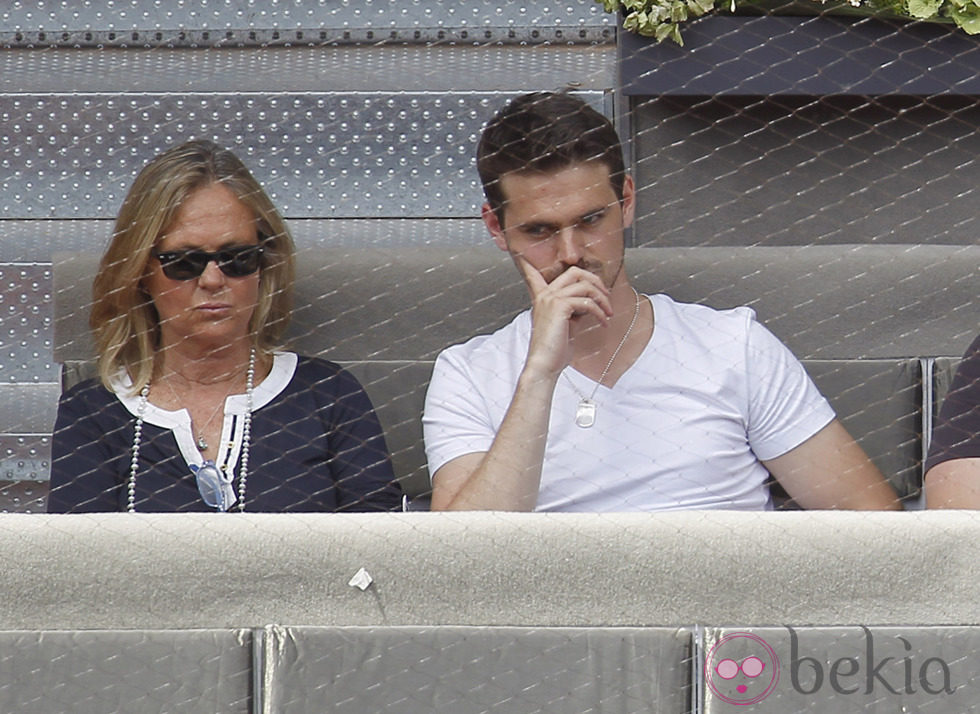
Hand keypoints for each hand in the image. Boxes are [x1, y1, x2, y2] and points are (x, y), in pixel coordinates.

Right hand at [516, 256, 612, 377]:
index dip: (529, 265)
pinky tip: (603, 322)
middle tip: (606, 296)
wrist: (544, 365)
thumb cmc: (554, 350)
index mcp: (542, 298)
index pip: (533, 275)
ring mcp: (551, 299)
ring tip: (608, 313)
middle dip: (595, 281)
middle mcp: (545, 295)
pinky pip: (587, 302)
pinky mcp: (559, 307)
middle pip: (575, 271)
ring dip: (602, 299)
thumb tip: (588, 305)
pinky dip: (600, 313)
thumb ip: (572, 310)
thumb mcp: (564, 325)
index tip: (523, 257)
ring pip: (585, 286)